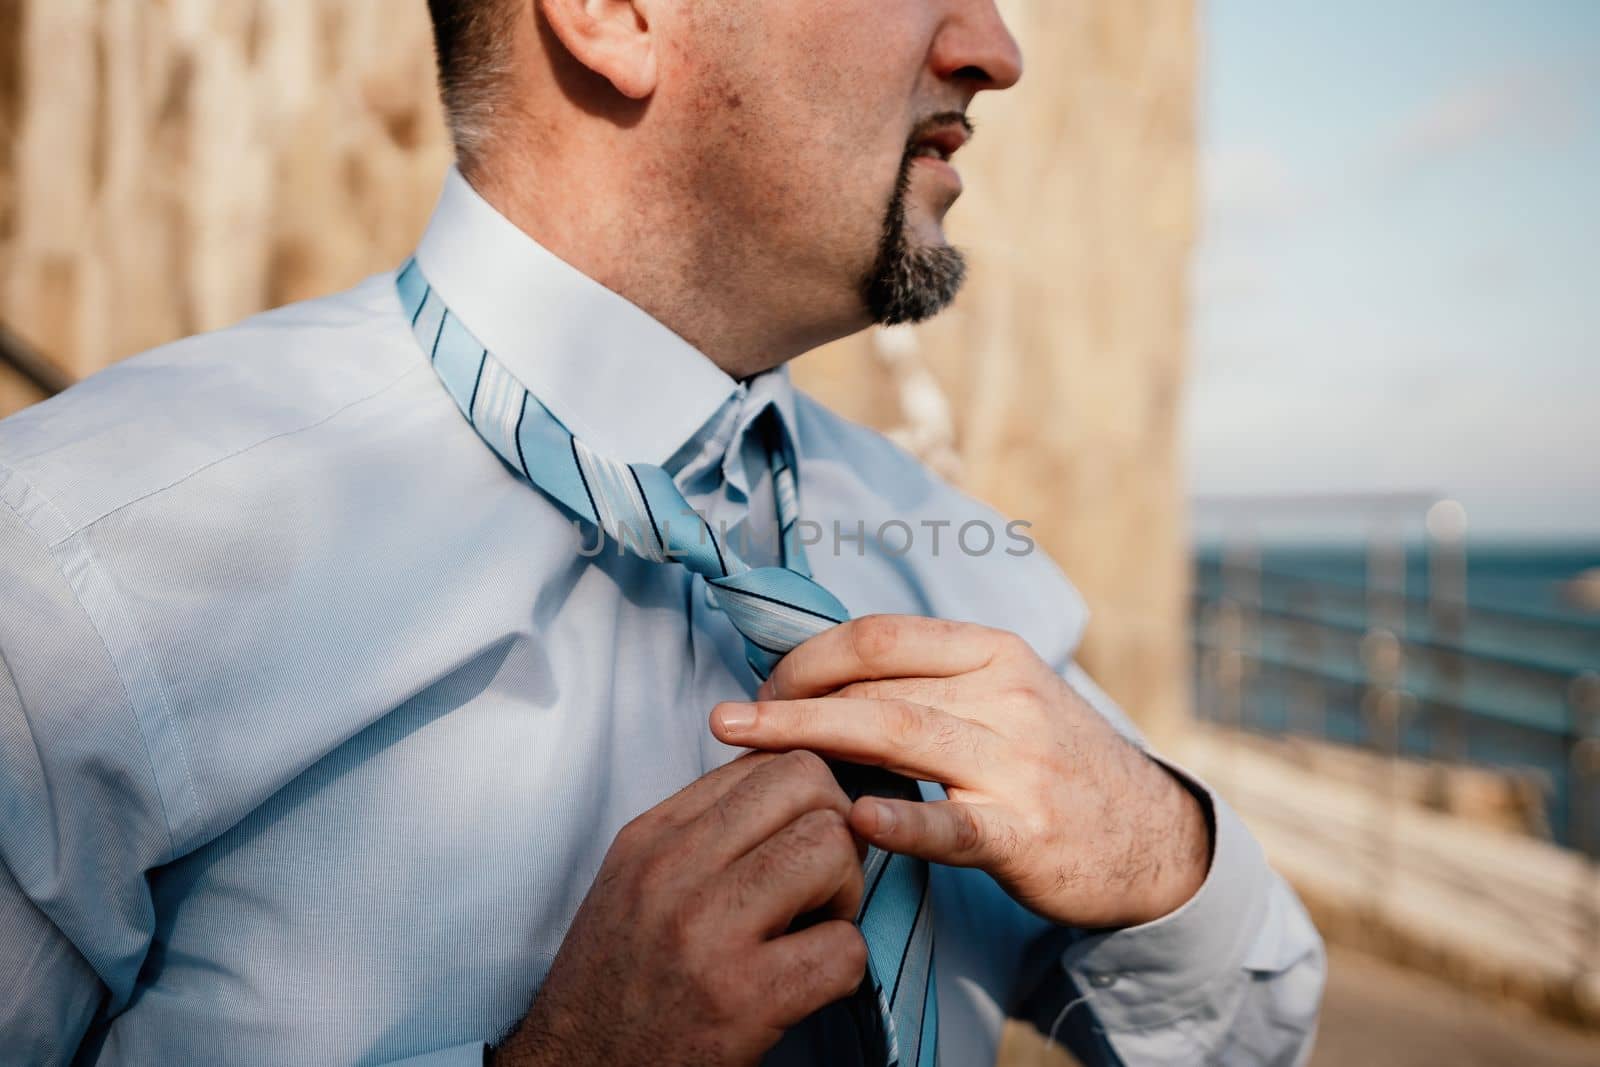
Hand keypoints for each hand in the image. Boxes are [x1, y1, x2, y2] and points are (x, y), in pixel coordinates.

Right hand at [489, 751, 867, 1065]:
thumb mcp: (637, 880)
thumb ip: (703, 828)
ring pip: (832, 849)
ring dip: (846, 893)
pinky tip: (809, 983)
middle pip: (809, 786)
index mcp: (653, 837)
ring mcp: (707, 932)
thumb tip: (785, 781)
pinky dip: (844, 967)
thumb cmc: (620, 979)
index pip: (766, 761)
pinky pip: (844, 949)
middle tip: (820, 885)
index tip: (801, 843)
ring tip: (815, 928)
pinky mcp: (741, 1000)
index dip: (810, 799)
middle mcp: (674, 871)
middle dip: (838, 832)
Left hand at [710, 616, 1210, 929]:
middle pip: (877, 683)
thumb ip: (927, 682)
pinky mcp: (1027, 833)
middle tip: (725, 720)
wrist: (1147, 838)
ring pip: (901, 736)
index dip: (807, 656)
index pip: (880, 635)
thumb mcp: (1002, 698)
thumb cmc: (1050, 764)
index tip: (762, 686)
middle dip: (789, 697)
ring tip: (746, 749)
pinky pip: (955, 825)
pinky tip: (853, 821)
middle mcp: (1007, 695)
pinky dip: (903, 820)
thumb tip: (822, 671)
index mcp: (992, 653)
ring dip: (811, 740)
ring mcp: (1019, 764)